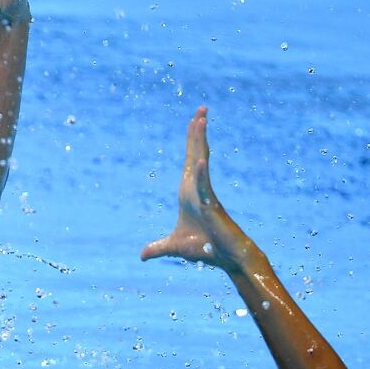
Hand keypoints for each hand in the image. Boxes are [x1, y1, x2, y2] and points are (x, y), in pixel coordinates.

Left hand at [140, 107, 257, 271]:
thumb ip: (158, 248)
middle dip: (197, 131)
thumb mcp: (174, 247)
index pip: (190, 159)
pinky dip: (200, 175)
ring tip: (201, 119)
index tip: (194, 120)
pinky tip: (198, 162)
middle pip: (196, 154)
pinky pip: (205, 187)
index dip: (191, 140)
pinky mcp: (212, 206)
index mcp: (189, 192)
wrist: (227, 259)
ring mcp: (206, 195)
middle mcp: (198, 188)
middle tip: (201, 108)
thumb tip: (142, 255)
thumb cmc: (206, 249)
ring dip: (200, 142)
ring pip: (201, 163)